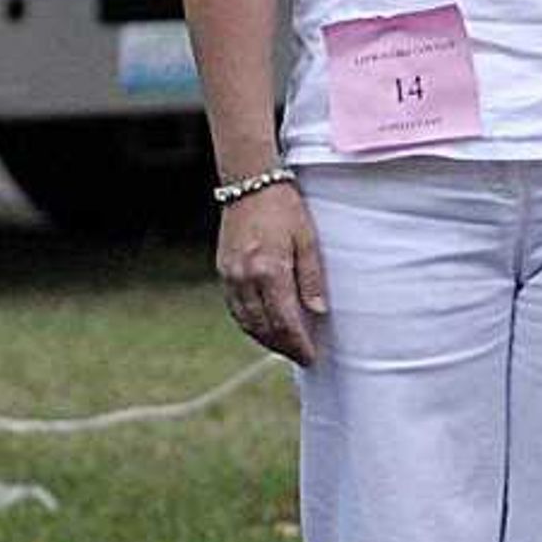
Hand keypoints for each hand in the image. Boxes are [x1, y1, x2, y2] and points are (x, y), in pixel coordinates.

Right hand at [216, 179, 326, 366]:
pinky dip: (250, 323)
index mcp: (270, 270)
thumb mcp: (308, 239)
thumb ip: (312, 278)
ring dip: (265, 339)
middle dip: (283, 347)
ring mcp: (231, 276)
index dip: (298, 344)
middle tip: (301, 357)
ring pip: (247, 322)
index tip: (311, 357)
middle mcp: (246, 277)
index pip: (285, 321)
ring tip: (284, 347)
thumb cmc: (284, 208)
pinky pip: (235, 309)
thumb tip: (318, 312)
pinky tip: (263, 326)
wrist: (249, 184)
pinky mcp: (223, 271)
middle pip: (264, 327)